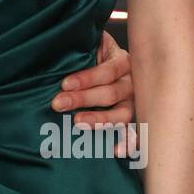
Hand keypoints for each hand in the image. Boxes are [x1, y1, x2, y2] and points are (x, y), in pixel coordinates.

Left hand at [51, 31, 135, 154]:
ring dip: (98, 120)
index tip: (64, 84)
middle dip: (83, 99)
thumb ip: (82, 45)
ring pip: (122, 114)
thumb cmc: (93, 51)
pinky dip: (127, 143)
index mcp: (123, 61)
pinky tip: (115, 151)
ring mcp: (133, 101)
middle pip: (111, 93)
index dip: (86, 78)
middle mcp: (131, 82)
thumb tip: (58, 47)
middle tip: (58, 104)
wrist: (106, 57)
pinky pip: (134, 133)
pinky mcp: (133, 118)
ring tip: (77, 123)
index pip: (107, 71)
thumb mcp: (91, 43)